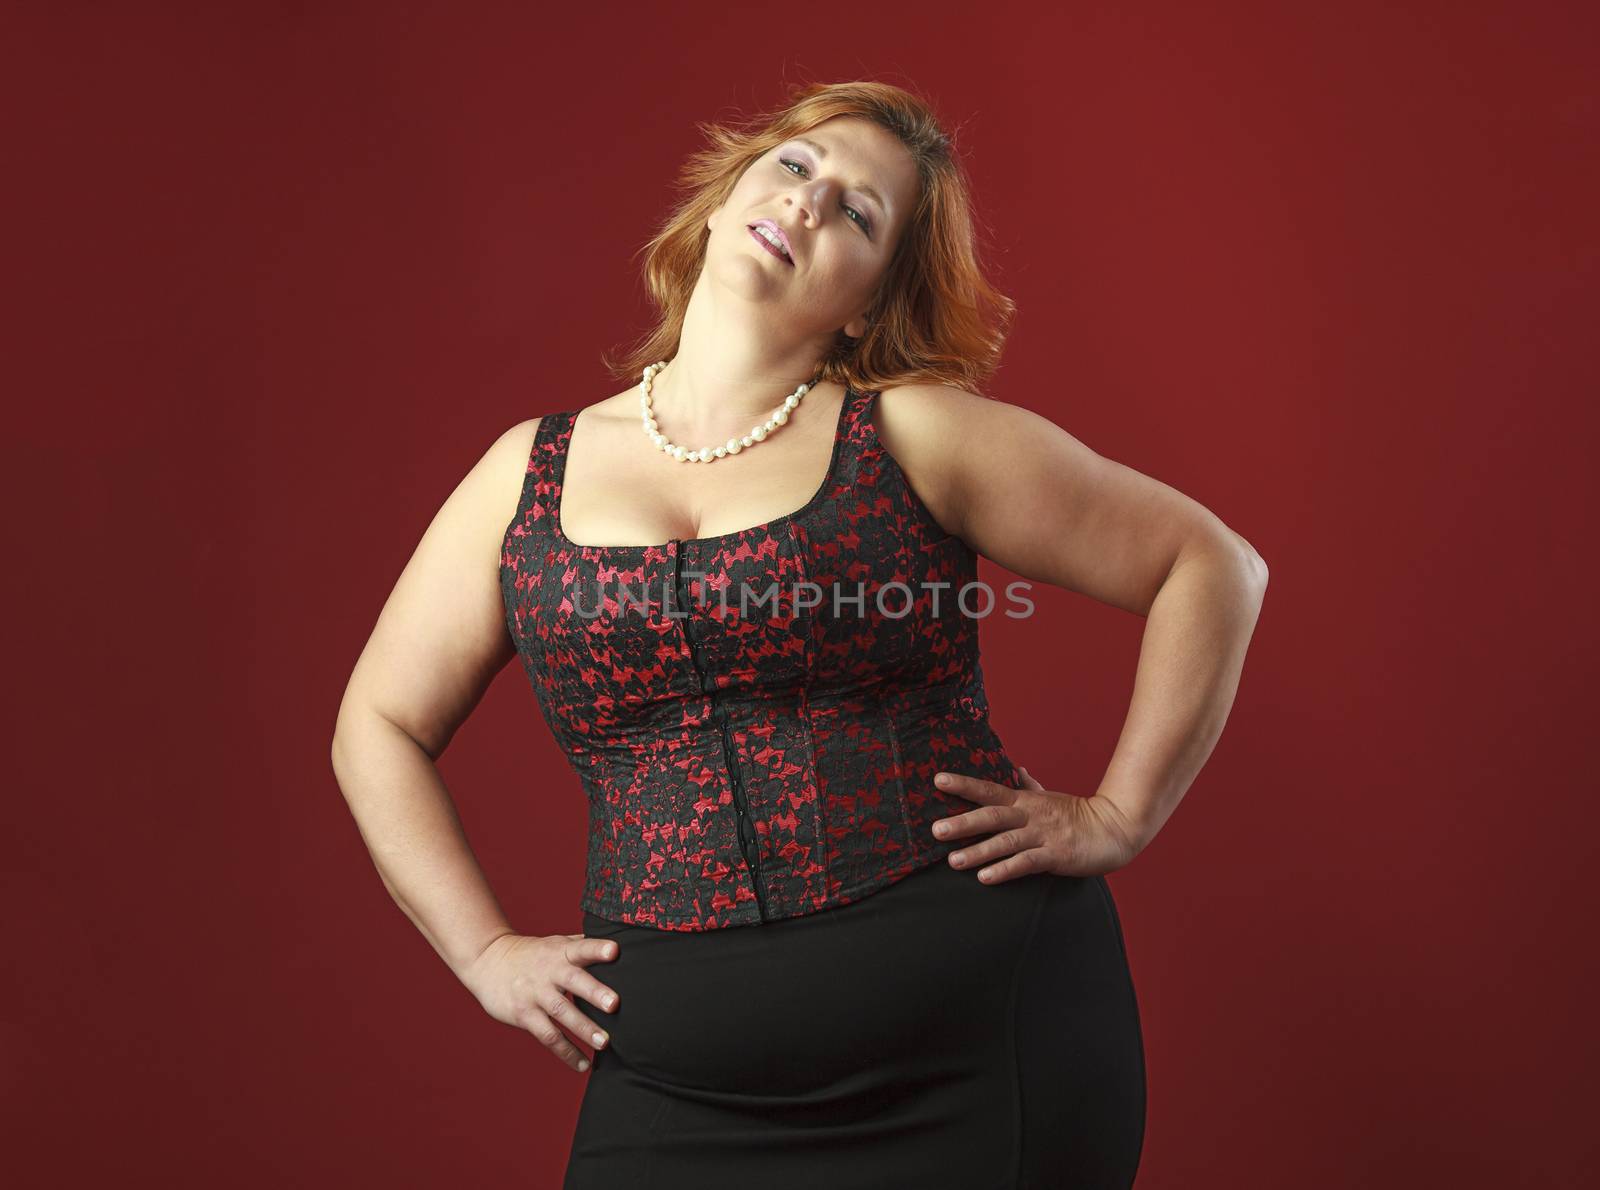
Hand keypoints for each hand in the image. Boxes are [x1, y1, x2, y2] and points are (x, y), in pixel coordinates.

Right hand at [459, 932, 620, 1073]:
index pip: (581, 947)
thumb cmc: (533, 953)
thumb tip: (620, 942)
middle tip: (614, 1004)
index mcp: (561, 952)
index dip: (597, 948)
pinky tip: (583, 1065)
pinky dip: (566, 1051)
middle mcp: (549, 971)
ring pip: (561, 1012)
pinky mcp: (524, 1014)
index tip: (614, 951)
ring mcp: (535, 993)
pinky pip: (548, 1035)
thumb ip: (582, 945)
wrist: (488, 960)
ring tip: (604, 1043)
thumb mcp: (555, 943)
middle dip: (594, 992)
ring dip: (583, 1028)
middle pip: (573, 981)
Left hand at [930, 765, 1144, 883]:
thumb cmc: (1079, 815)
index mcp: (1026, 801)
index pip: (988, 790)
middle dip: (962, 822)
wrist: (1115, 829)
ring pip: (1005, 842)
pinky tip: (985, 878)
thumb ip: (1030, 786)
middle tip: (935, 830)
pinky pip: (1026, 863)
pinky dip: (1005, 870)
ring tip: (953, 861)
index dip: (963, 785)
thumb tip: (1017, 769)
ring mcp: (1043, 835)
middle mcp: (1031, 815)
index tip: (938, 781)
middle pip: (991, 816)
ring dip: (977, 852)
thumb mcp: (1050, 797)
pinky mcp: (1055, 856)